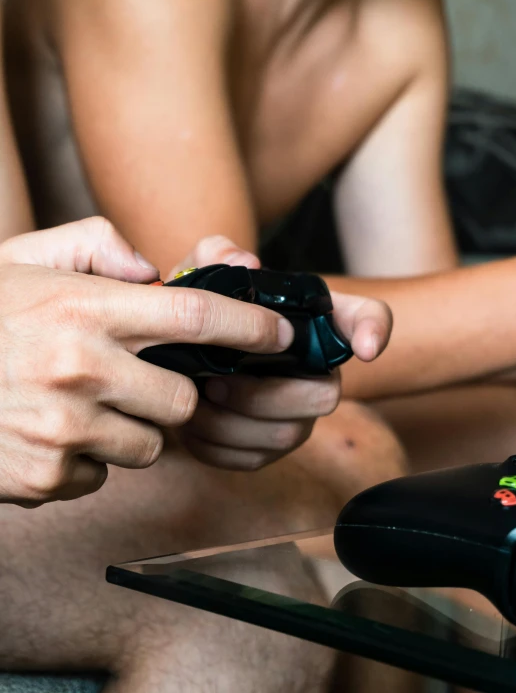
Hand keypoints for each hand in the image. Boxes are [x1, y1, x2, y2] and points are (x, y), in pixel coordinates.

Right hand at [0, 219, 293, 506]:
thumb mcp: (24, 257)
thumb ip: (94, 247)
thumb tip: (149, 268)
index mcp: (83, 308)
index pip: (193, 313)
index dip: (248, 325)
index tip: (279, 334)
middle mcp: (79, 367)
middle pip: (182, 400)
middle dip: (172, 395)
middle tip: (134, 381)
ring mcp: (62, 429)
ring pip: (147, 447)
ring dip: (128, 431)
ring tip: (76, 406)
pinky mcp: (43, 478)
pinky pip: (100, 478)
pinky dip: (87, 462)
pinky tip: (47, 434)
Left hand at [169, 236, 392, 470]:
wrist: (171, 353)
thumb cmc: (197, 311)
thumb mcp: (199, 274)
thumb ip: (216, 255)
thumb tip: (244, 263)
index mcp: (311, 322)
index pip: (368, 318)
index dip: (375, 332)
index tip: (366, 348)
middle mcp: (316, 373)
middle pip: (326, 396)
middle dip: (266, 394)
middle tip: (215, 379)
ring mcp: (294, 415)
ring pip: (287, 435)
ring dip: (232, 423)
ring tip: (195, 398)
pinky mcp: (264, 449)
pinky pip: (252, 460)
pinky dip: (214, 446)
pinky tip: (188, 425)